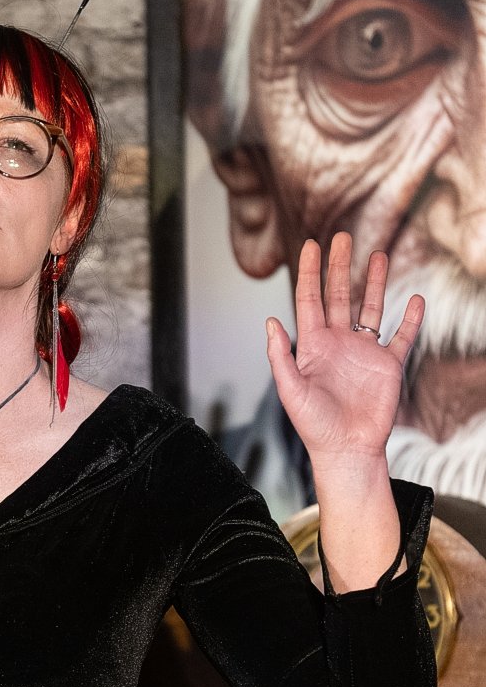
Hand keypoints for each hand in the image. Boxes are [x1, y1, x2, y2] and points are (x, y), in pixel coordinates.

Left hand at [265, 232, 423, 463]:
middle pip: (339, 295)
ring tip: (379, 254)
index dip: (310, 272)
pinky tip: (416, 298)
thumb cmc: (313, 424)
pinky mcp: (388, 366)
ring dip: (375, 282)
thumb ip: (279, 356)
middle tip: (343, 236)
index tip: (313, 245)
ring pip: (371, 308)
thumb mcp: (289, 390)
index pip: (309, 299)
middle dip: (340, 266)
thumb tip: (270, 321)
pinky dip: (411, 318)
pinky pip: (402, 336)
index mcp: (311, 344)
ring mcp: (364, 352)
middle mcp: (337, 342)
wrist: (346, 449)